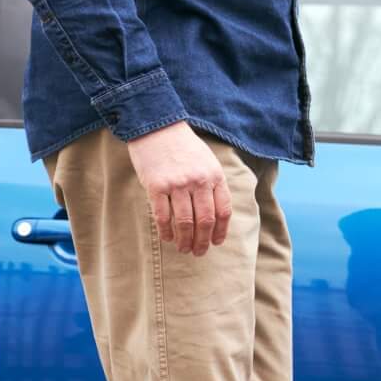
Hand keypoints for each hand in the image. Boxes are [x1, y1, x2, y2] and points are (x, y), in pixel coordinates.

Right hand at [125, 122, 231, 256]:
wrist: (157, 127)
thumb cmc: (183, 146)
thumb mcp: (207, 161)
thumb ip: (213, 184)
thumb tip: (215, 213)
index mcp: (215, 176)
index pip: (223, 211)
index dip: (221, 231)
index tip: (217, 242)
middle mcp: (199, 182)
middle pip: (205, 220)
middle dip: (203, 240)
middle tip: (199, 252)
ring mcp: (178, 184)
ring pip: (185, 221)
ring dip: (185, 240)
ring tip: (184, 249)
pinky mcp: (156, 186)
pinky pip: (163, 215)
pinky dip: (166, 230)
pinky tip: (168, 238)